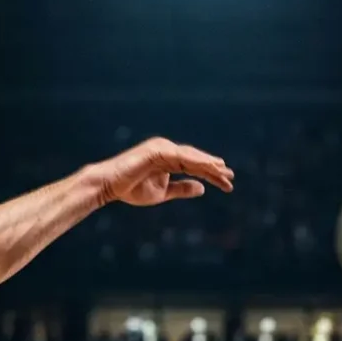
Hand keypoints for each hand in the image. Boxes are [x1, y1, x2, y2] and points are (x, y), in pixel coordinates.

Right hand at [84, 138, 234, 207]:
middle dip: (214, 169)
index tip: (227, 184)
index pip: (194, 166)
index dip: (211, 174)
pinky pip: (181, 157)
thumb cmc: (131, 189)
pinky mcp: (157, 150)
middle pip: (196, 159)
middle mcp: (167, 149)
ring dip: (208, 165)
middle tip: (232, 177)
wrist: (109, 186)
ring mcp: (162, 147)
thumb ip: (181, 189)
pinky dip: (196, 162)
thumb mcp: (163, 193)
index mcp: (168, 158)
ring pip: (191, 157)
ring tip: (224, 173)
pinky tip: (209, 169)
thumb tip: (202, 188)